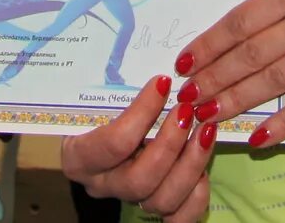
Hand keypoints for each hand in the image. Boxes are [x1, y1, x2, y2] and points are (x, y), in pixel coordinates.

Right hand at [59, 73, 213, 222]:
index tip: (163, 83)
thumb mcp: (97, 96)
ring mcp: (129, 200)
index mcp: (80, 158)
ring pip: (162, 200)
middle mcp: (102, 185)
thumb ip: (117, 90)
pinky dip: (197, 194)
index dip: (142, 114)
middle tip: (187, 111)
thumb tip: (156, 76)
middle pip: (139, 181)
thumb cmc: (97, 106)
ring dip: (191, 164)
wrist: (100, 129)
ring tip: (205, 129)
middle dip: (170, 145)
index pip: (113, 143)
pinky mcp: (154, 208)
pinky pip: (180, 217)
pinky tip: (203, 163)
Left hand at [179, 0, 284, 146]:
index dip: (208, 44)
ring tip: (208, 115)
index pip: (239, 21)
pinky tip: (258, 136)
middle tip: (187, 96)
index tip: (183, 63)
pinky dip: (283, 122)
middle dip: (214, 77)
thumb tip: (231, 34)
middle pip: (250, 53)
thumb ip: (276, 2)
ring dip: (237, 99)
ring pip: (274, 79)